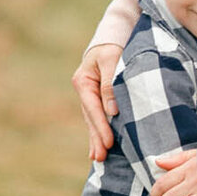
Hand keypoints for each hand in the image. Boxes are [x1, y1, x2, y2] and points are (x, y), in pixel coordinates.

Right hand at [72, 44, 121, 161]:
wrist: (112, 37)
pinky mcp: (96, 98)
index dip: (101, 127)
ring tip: (98, 158)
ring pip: (92, 121)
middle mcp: (84, 90)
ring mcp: (88, 95)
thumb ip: (110, 84)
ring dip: (96, 139)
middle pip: (90, 118)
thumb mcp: (112, 59)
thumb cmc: (113, 47)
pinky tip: (98, 147)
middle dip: (96, 138)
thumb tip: (112, 111)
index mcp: (83, 81)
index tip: (108, 143)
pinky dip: (98, 132)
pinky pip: (97, 118)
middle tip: (101, 158)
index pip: (93, 108)